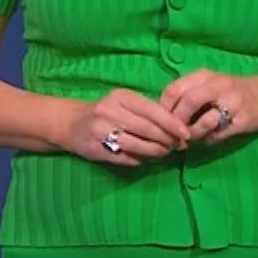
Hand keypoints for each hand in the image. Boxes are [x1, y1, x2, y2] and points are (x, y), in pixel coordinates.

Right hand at [61, 89, 191, 165]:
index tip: (186, 133)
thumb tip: (177, 130)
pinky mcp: (96, 149)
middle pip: (147, 129)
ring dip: (155, 152)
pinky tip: (144, 158)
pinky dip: (139, 160)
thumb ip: (148, 112)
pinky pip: (125, 158)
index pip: (152, 110)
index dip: (171, 123)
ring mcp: (100, 131)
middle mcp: (109, 111)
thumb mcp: (125, 103)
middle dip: (166, 139)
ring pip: (137, 145)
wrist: (71, 123)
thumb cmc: (106, 112)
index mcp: (121, 97)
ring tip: (164, 153)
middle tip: (178, 146)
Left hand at [159, 69, 257, 143]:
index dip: (163, 108)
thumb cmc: (230, 92)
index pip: (174, 89)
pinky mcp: (244, 120)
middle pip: (188, 101)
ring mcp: (234, 102)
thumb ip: (185, 96)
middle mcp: (219, 85)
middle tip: (173, 133)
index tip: (160, 121)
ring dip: (193, 134)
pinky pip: (220, 133)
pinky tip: (208, 138)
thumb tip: (161, 117)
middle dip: (177, 121)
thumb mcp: (207, 85)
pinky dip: (209, 139)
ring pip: (205, 120)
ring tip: (190, 138)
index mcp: (204, 76)